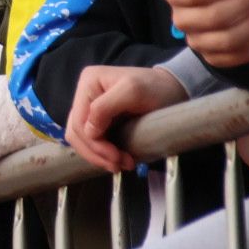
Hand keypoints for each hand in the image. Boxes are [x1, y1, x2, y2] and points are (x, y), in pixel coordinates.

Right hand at [64, 65, 185, 171]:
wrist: (172, 90)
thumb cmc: (156, 88)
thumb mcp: (133, 91)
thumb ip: (105, 107)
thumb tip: (88, 132)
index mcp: (89, 83)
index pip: (79, 122)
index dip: (95, 144)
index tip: (117, 157)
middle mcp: (85, 94)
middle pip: (76, 132)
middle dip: (96, 153)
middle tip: (119, 165)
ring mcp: (90, 108)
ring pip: (80, 140)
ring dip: (97, 156)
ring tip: (119, 165)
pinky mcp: (98, 121)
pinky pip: (90, 141)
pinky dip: (101, 153)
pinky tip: (116, 158)